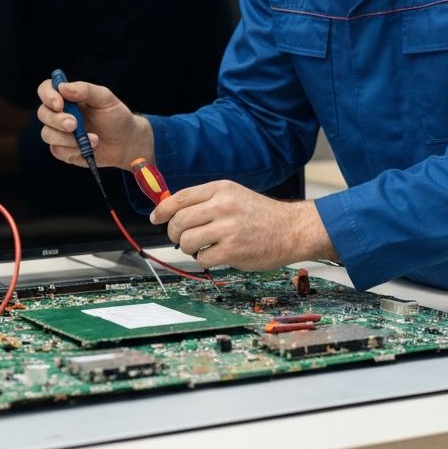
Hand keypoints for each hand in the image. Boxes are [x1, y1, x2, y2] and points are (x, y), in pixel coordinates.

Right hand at [36, 77, 152, 169]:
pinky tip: (89, 148)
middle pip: (42, 113)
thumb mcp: (105, 98)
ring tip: (93, 139)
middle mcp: (60, 113)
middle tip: (74, 124)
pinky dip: (72, 150)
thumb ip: (85, 90)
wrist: (126, 142)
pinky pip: (57, 150)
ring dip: (67, 138)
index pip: (45, 90)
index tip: (60, 103)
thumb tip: (62, 87)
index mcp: (67, 97)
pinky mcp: (63, 150)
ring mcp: (60, 133)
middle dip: (57, 120)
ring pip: (47, 134)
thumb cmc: (115, 116)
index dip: (48, 95)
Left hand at [149, 180, 338, 269]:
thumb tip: (173, 211)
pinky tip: (215, 255)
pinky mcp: (233, 250)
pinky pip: (203, 258)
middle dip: (174, 232)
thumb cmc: (261, 215)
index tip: (155, 218)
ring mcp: (228, 228)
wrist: (292, 229)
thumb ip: (207, 201)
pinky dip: (204, 259)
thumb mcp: (234, 195)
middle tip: (180, 238)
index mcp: (221, 188)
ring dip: (188, 247)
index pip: (180, 197)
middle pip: (179, 220)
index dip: (162, 209)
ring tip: (200, 247)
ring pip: (187, 240)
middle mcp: (223, 205)